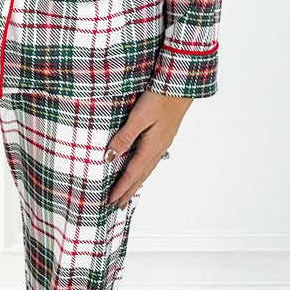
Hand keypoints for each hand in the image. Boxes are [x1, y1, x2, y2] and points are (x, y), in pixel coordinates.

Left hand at [105, 91, 191, 205]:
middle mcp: (159, 148)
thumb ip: (124, 137)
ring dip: (136, 182)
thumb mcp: (138, 117)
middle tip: (118, 205)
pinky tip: (141, 168)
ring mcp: (163, 142)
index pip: (132, 173)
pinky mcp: (164, 135)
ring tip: (128, 193)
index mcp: (152, 147)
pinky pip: (152, 159)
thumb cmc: (160, 97)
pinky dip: (144, 169)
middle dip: (129, 191)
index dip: (121, 187)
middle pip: (141, 175)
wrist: (180, 84)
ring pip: (147, 168)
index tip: (111, 200)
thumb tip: (109, 157)